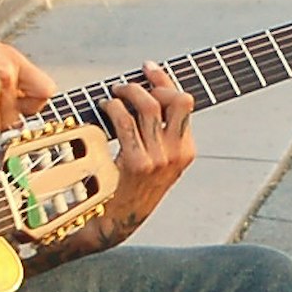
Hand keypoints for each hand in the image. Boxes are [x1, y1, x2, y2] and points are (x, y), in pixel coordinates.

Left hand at [87, 66, 197, 236]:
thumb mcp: (156, 163)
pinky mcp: (137, 163)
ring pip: (149, 106)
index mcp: (186, 151)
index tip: (147, 68)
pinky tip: (105, 109)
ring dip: (128, 93)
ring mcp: (159, 159)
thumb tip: (146, 93)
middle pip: (175, 100)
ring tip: (114, 95)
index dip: (165, 81)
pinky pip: (126, 122)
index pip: (184, 102)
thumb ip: (158, 134)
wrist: (114, 223)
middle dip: (149, 84)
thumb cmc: (129, 188)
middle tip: (126, 87)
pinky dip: (114, 108)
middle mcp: (177, 154)